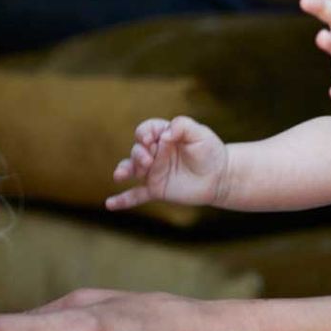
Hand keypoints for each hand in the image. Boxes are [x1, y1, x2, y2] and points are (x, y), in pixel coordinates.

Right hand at [106, 115, 228, 209]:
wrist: (220, 176)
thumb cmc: (210, 151)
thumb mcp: (200, 133)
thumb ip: (182, 126)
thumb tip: (164, 135)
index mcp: (163, 136)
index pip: (145, 130)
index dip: (145, 133)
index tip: (154, 139)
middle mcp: (155, 153)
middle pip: (136, 150)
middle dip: (139, 154)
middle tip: (149, 160)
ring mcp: (153, 172)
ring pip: (131, 169)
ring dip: (125, 170)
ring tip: (121, 175)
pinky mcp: (156, 189)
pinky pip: (135, 195)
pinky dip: (122, 200)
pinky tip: (110, 204)